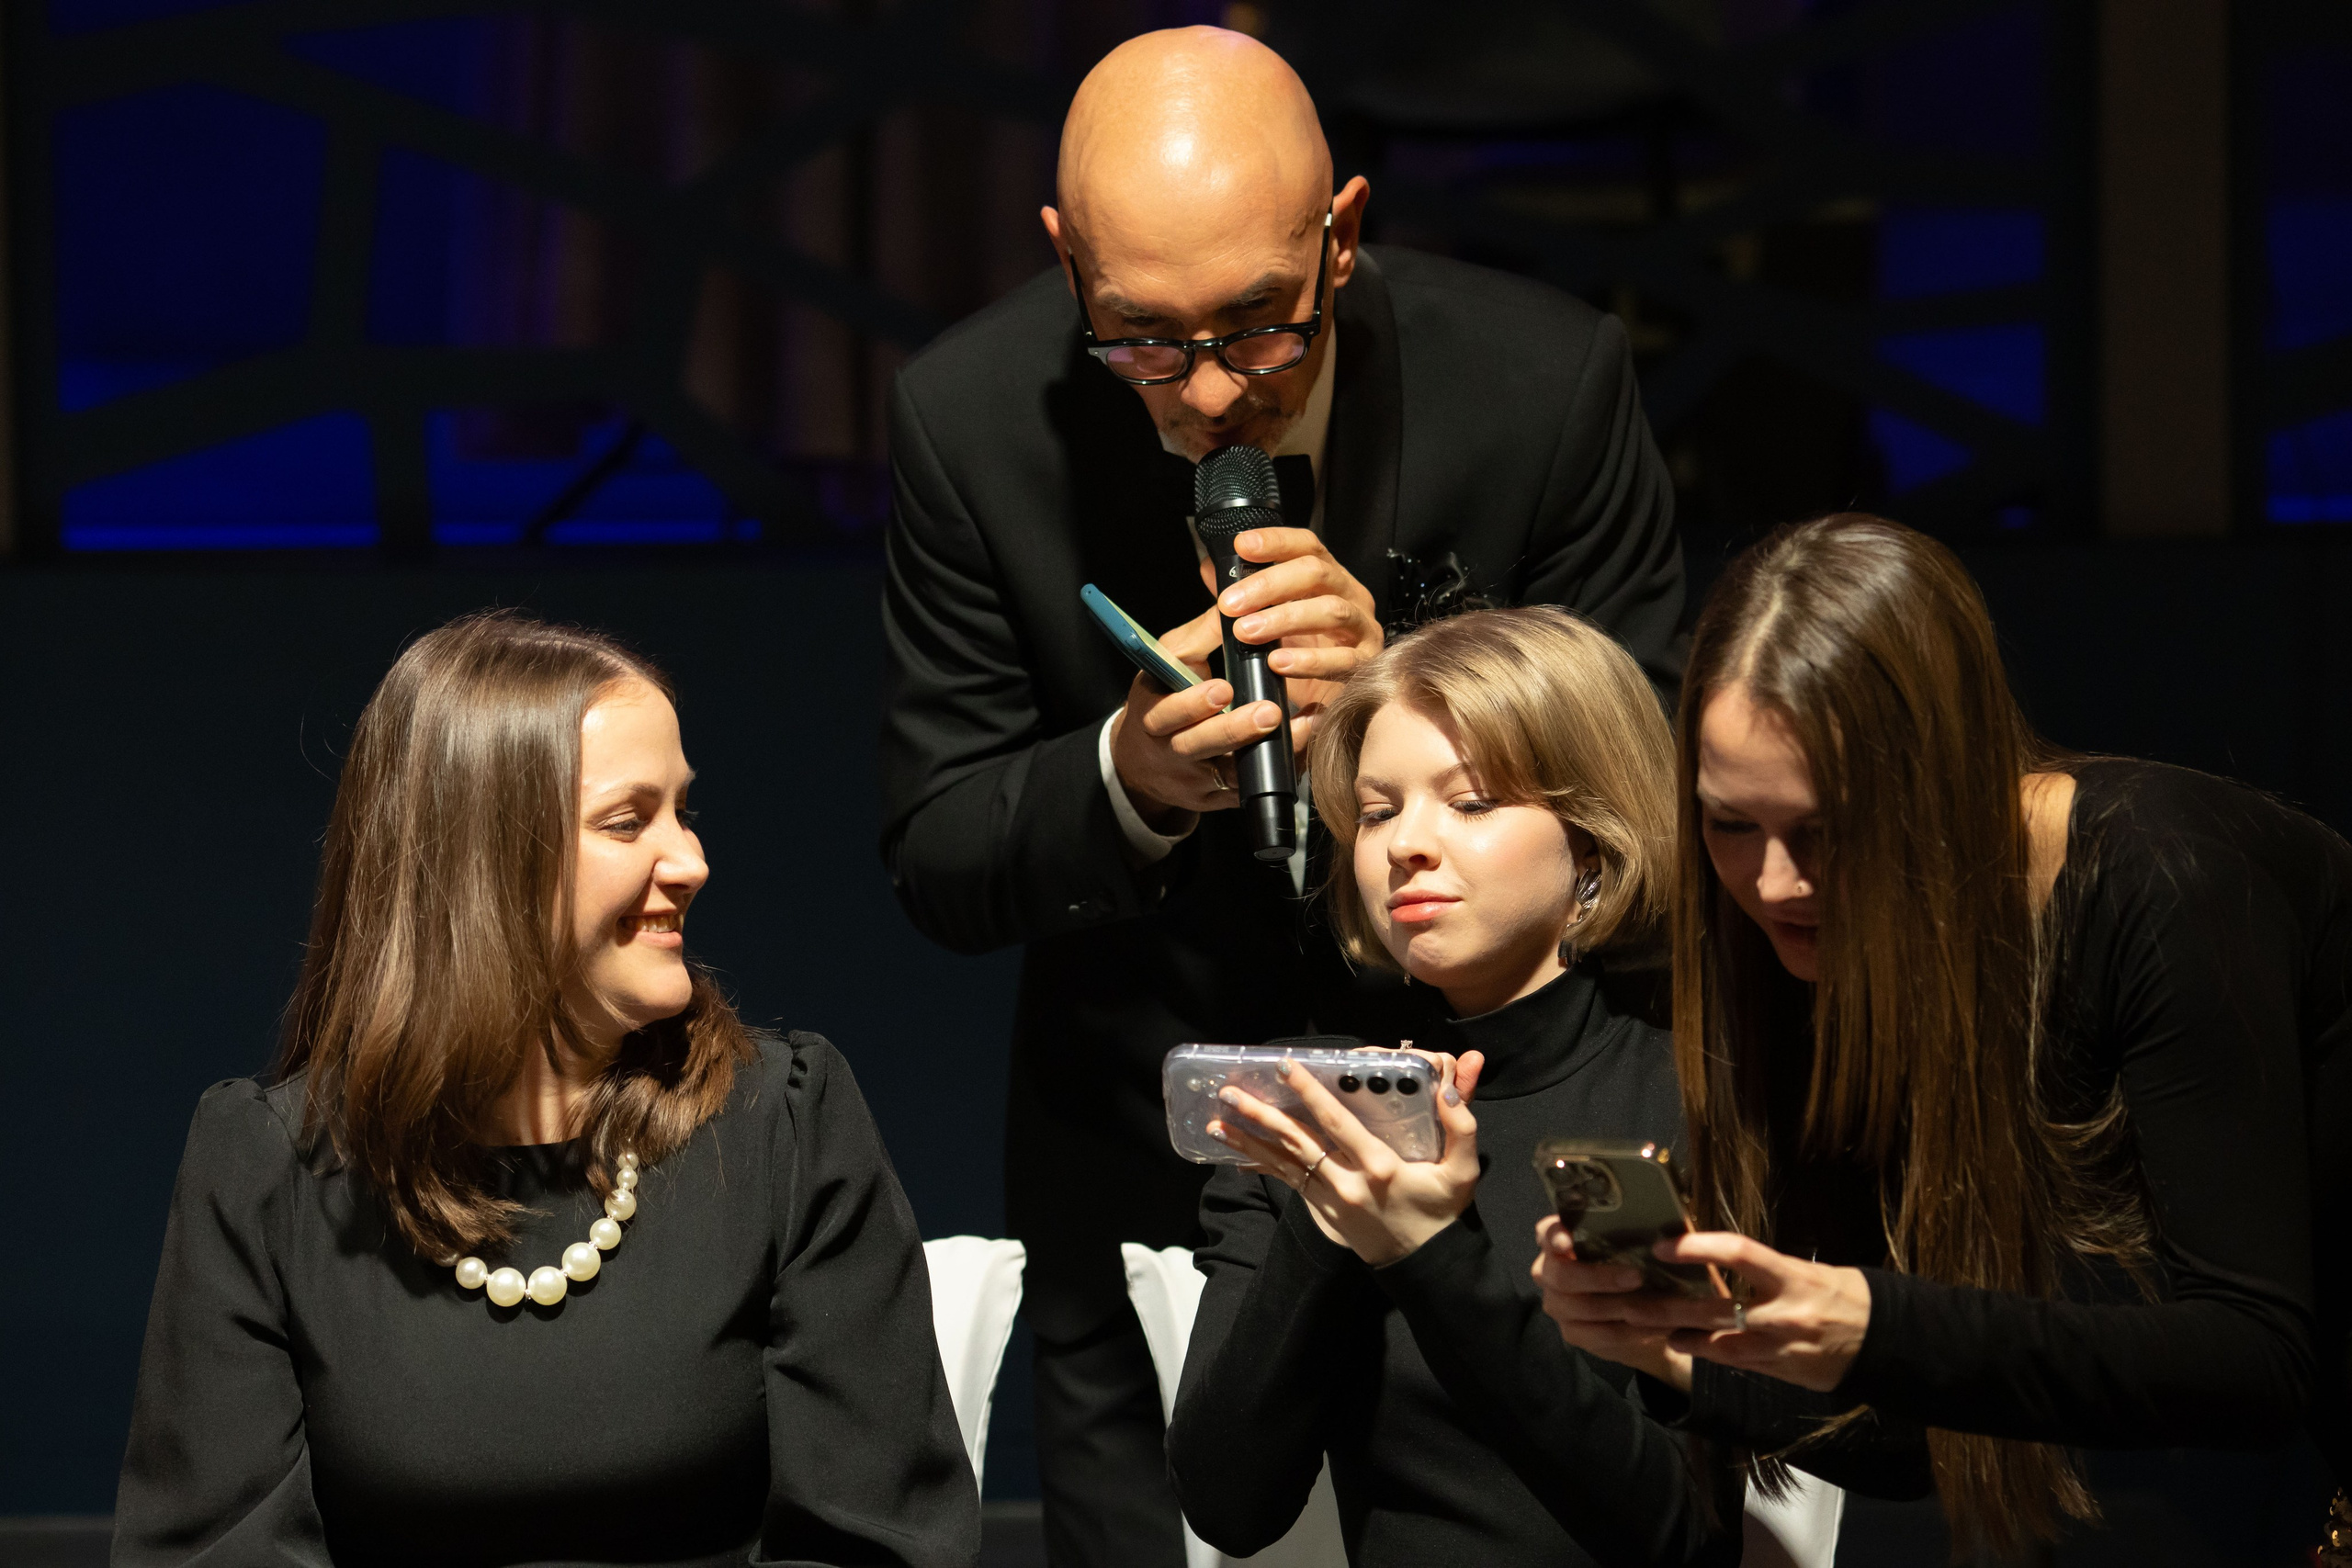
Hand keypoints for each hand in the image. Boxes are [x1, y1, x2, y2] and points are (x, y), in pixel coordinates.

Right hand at [1107, 603, 1301, 827]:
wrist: (1143, 763)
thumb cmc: (1163, 698)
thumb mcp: (1167, 666)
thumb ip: (1199, 636)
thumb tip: (1232, 599)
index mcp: (1152, 714)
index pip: (1168, 711)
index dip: (1193, 704)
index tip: (1223, 689)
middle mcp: (1171, 751)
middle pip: (1198, 746)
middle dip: (1233, 730)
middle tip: (1269, 711)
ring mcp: (1196, 780)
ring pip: (1231, 774)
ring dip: (1267, 750)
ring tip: (1302, 726)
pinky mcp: (1220, 799)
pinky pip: (1254, 788)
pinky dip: (1284, 767)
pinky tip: (1307, 743)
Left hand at [1206, 1050, 1485, 1266]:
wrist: (1425, 1264)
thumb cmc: (1441, 1213)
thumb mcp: (1462, 1173)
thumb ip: (1461, 1128)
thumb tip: (1449, 1092)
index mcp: (1380, 1166)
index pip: (1335, 1121)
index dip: (1308, 1092)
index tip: (1284, 1067)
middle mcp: (1347, 1181)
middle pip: (1296, 1141)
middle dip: (1260, 1115)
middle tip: (1229, 1093)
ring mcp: (1330, 1199)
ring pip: (1282, 1163)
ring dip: (1248, 1142)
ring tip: (1216, 1123)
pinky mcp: (1322, 1211)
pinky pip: (1286, 1182)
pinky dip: (1260, 1166)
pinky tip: (1235, 1156)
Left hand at [1207, 528, 1382, 745]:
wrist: (1325, 698)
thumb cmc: (1299, 650)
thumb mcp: (1267, 619)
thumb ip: (1244, 594)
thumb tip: (1211, 568)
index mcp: (1327, 577)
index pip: (1306, 546)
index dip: (1276, 541)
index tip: (1242, 546)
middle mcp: (1350, 594)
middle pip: (1316, 573)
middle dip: (1269, 585)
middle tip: (1231, 603)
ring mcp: (1363, 627)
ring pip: (1331, 611)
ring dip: (1285, 619)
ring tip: (1247, 632)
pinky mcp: (1366, 662)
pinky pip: (1343, 659)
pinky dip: (1309, 661)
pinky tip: (1278, 663)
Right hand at [1531, 1217, 1695, 1389]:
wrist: (1638, 1311)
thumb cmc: (1633, 1264)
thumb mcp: (1632, 1245)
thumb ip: (1633, 1233)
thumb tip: (1666, 1228)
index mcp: (1557, 1240)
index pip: (1546, 1233)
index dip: (1554, 1237)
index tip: (1568, 1242)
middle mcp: (1548, 1272)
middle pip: (1561, 1275)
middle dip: (1600, 1277)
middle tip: (1637, 1276)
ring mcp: (1558, 1304)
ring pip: (1582, 1307)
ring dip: (1622, 1306)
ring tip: (1657, 1304)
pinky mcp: (1573, 1333)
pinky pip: (1601, 1334)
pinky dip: (1632, 1331)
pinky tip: (1657, 1325)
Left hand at [1533, 1226, 1870, 1394]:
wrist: (1884, 1340)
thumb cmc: (1842, 1293)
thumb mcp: (1806, 1270)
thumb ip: (1762, 1267)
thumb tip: (1712, 1253)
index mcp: (1792, 1277)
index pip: (1738, 1254)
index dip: (1696, 1248)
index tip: (1662, 1245)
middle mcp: (1784, 1313)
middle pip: (1714, 1309)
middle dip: (1668, 1306)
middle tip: (1629, 1298)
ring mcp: (1781, 1348)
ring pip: (1717, 1344)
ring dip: (1678, 1334)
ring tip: (1643, 1324)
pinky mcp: (1781, 1372)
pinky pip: (1735, 1363)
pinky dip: (1705, 1353)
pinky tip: (1680, 1344)